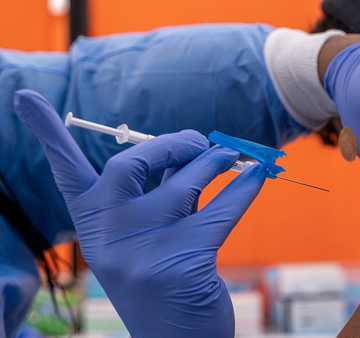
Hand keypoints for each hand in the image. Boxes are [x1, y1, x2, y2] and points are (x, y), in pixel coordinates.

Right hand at [14, 89, 266, 337]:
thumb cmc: (163, 281)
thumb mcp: (147, 238)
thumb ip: (161, 196)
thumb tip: (197, 150)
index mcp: (93, 226)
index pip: (66, 174)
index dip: (47, 135)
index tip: (25, 96)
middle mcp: (108, 235)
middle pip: (131, 164)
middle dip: (172, 144)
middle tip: (201, 144)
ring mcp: (142, 250)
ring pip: (185, 185)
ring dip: (216, 162)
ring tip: (233, 157)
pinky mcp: (182, 261)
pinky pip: (221, 210)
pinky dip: (245, 187)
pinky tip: (257, 175)